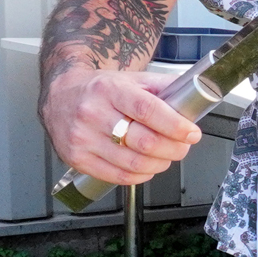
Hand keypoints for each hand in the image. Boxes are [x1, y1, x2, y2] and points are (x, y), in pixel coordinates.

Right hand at [40, 68, 200, 184]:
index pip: (148, 110)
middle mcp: (92, 113)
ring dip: (160, 164)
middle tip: (183, 147)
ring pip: (133, 163)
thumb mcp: (134, 80)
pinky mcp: (76, 159)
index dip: (175, 126)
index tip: (192, 133)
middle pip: (144, 142)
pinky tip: (147, 166)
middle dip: (174, 149)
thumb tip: (196, 101)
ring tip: (166, 156)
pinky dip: (141, 175)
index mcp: (110, 90)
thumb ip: (166, 88)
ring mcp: (82, 138)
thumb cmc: (102, 89)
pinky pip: (118, 176)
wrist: (62, 95)